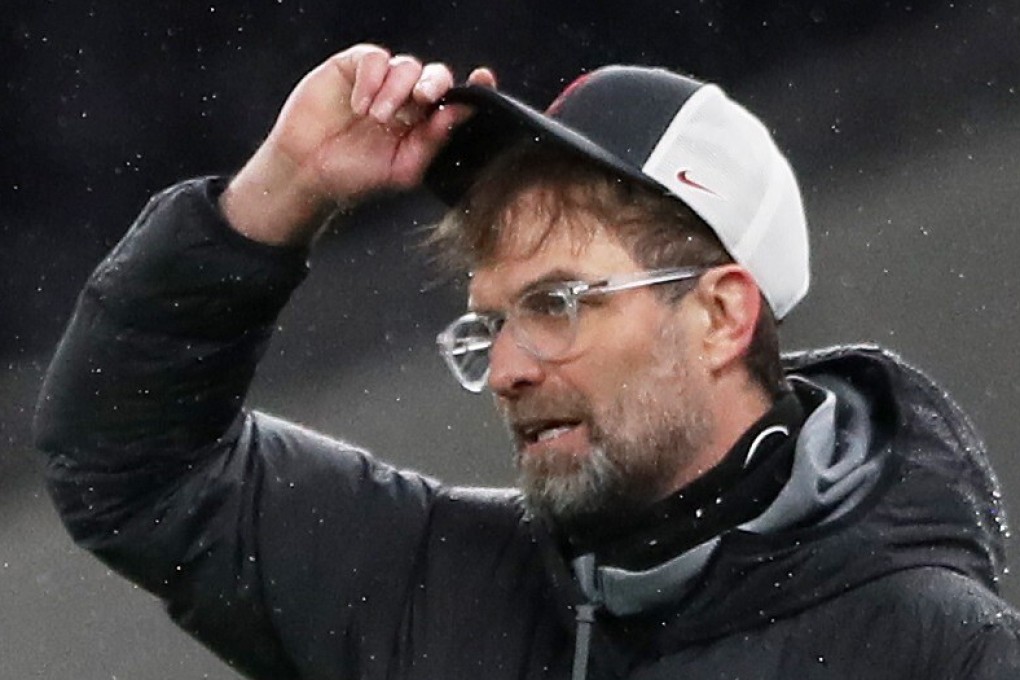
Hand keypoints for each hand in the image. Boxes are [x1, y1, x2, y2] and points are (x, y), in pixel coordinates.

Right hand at [221, 44, 495, 244]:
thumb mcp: (403, 167)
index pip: (454, 98)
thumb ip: (434, 140)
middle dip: (434, 83)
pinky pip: (374, 58)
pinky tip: (360, 104)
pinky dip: (371, 79)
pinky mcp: (352, 68)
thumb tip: (462, 112)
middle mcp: (405, 100)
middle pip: (435, 75)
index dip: (472, 86)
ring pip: (406, 65)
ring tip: (374, 117)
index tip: (484, 78)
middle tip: (423, 99)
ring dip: (395, 90)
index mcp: (423, 124)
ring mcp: (380, 82)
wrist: (306, 172)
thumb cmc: (354, 174)